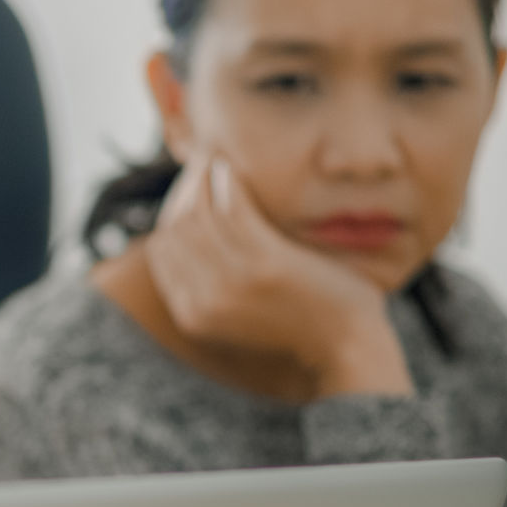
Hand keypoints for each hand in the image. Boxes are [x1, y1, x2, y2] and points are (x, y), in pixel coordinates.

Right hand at [141, 156, 411, 397]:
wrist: (346, 346)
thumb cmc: (300, 322)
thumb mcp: (241, 308)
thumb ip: (215, 280)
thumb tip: (200, 234)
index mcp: (193, 314)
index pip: (160, 250)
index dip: (171, 213)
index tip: (188, 189)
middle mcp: (204, 301)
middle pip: (175, 229)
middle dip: (183, 191)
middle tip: (200, 164)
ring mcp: (232, 284)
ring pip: (200, 215)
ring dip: (203, 179)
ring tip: (215, 160)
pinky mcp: (264, 265)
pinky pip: (233, 209)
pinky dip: (228, 183)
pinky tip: (232, 168)